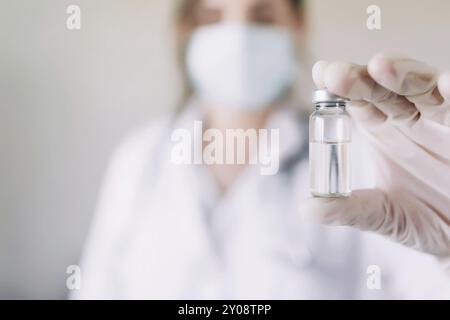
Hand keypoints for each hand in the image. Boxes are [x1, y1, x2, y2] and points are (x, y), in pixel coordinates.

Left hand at [302, 53, 449, 261]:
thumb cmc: (426, 220)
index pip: (358, 101)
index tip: (321, 74)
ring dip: (402, 75)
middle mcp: (410, 120)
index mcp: (383, 132)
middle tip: (338, 75)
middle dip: (361, 79)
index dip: (340, 88)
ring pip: (422, 89)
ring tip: (380, 66)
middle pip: (383, 90)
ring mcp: (442, 122)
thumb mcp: (385, 216)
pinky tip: (445, 83)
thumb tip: (307, 209)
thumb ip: (350, 210)